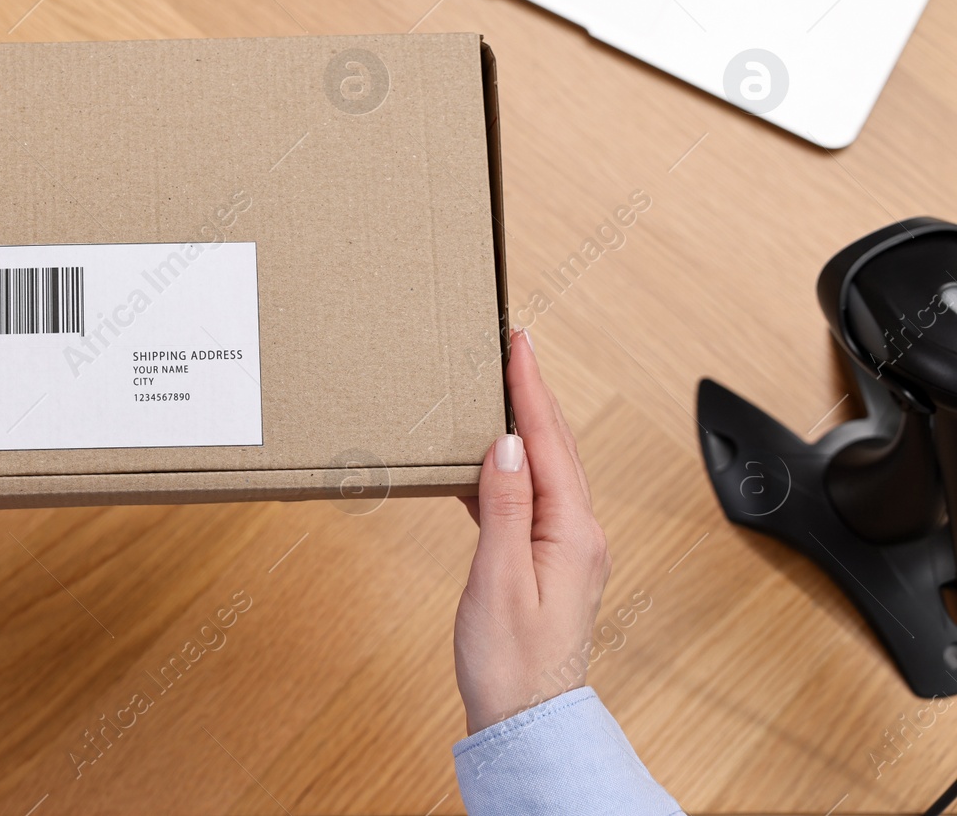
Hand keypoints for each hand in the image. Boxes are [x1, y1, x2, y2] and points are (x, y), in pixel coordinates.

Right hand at [453, 329, 610, 734]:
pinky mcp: (549, 562)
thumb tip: (507, 443)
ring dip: (524, 426)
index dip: (530, 388)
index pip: (548, 441)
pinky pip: (532, 496)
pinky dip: (510, 467)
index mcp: (572, 531)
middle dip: (533, 394)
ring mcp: (567, 548)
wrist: (526, 724)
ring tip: (501, 388)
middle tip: (513, 347)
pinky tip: (486, 460)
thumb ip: (502, 505)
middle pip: (557, 447)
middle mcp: (579, 533)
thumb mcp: (498, 578)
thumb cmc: (511, 662)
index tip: (517, 342)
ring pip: (546, 469)